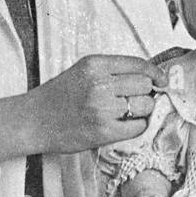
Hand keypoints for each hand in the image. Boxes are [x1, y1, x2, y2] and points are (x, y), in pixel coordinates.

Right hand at [0, 54, 165, 158]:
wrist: (33, 121)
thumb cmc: (59, 96)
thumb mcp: (83, 71)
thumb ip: (112, 71)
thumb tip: (149, 77)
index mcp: (95, 65)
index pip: (139, 64)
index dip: (155, 73)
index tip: (162, 81)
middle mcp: (99, 84)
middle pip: (145, 85)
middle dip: (146, 93)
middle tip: (134, 100)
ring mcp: (102, 108)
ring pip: (145, 105)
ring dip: (142, 111)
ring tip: (127, 113)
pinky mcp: (103, 131)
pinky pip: (138, 127)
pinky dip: (137, 126)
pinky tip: (124, 125)